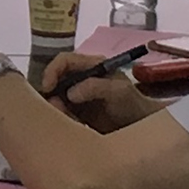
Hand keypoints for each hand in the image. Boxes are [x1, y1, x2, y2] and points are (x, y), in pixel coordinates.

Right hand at [39, 51, 160, 132]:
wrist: (141, 127)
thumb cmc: (133, 104)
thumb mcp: (118, 92)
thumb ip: (96, 87)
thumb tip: (71, 92)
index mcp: (92, 66)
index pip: (64, 60)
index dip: (52, 70)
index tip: (48, 88)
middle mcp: (82, 77)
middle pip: (56, 79)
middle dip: (52, 94)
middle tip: (57, 109)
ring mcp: (78, 95)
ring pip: (57, 98)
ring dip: (58, 109)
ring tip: (72, 119)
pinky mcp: (77, 111)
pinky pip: (62, 112)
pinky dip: (64, 118)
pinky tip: (76, 124)